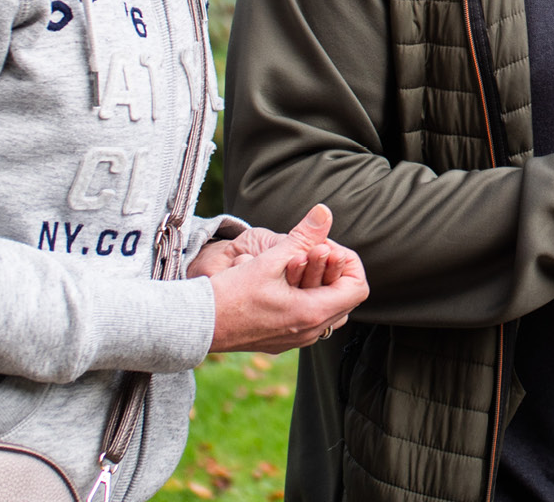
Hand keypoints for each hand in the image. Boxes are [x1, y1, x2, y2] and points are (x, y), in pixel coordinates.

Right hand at [206, 206, 368, 352]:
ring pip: (328, 311)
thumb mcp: (269, 259)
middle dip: (335, 272)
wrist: (196, 325)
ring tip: (298, 264)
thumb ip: (302, 236)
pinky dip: (306, 299)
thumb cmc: (231, 293)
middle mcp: (309, 333)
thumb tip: (324, 211)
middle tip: (313, 252)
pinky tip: (286, 282)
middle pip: (345, 299)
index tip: (325, 248)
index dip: (348, 263)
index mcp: (312, 313)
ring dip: (320, 285)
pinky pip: (309, 320)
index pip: (358, 288)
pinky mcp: (282, 342)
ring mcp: (296, 340)